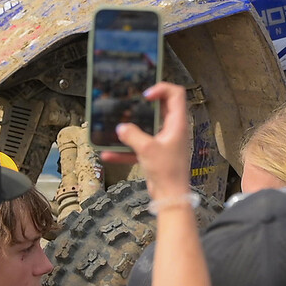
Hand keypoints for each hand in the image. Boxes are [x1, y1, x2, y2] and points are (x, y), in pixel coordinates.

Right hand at [111, 83, 191, 197]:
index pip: (176, 94)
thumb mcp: (147, 149)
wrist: (170, 196)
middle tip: (129, 104)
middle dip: (143, 106)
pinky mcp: (155, 154)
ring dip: (132, 128)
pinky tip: (108, 154)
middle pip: (161, 108)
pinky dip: (126, 149)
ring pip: (147, 128)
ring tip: (117, 124)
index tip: (145, 95)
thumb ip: (132, 135)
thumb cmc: (167, 171)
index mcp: (177, 123)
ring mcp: (164, 142)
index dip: (162, 89)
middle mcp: (172, 130)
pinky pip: (139, 147)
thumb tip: (121, 128)